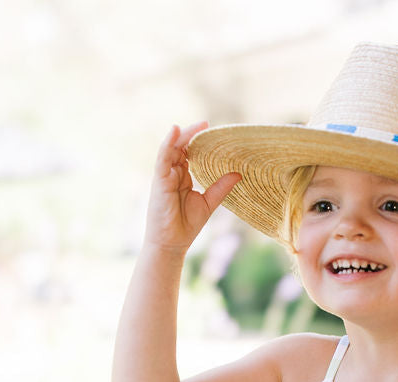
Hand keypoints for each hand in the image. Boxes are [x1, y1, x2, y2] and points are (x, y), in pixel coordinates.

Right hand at [143, 123, 239, 254]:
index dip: (198, 141)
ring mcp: (164, 176)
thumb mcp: (208, 203)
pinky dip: (167, 143)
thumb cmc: (186, 225)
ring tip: (197, 125)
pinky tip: (175, 130)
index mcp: (182, 177)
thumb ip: (221, 187)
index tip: (211, 131)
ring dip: (183, 135)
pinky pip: (162, 157)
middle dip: (191, 134)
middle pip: (180, 147)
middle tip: (206, 123)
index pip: (188, 153)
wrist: (172, 243)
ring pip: (171, 148)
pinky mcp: (159, 180)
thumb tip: (238, 174)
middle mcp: (172, 173)